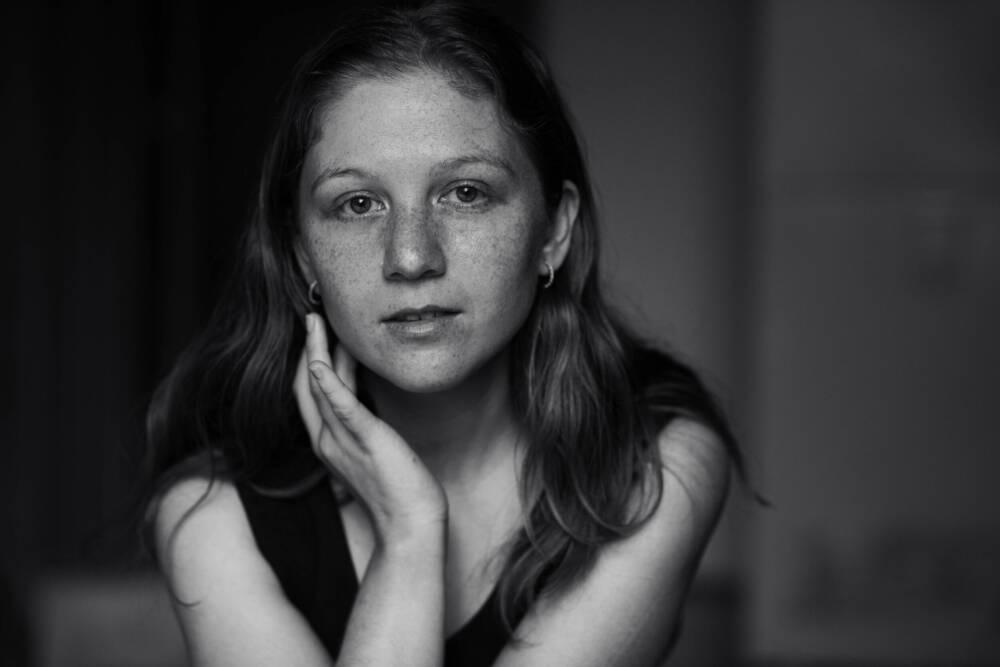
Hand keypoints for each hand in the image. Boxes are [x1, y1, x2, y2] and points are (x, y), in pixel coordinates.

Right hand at [294, 313, 447, 545]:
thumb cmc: (401, 492)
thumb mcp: (376, 453)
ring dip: (315, 351)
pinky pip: (340, 406)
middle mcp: (328, 440)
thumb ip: (366, 429)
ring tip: (315, 320)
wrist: (411, 527)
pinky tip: (320, 361)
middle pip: (306, 386)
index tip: (320, 332)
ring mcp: (342, 441)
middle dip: (307, 348)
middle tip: (310, 315)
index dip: (312, 361)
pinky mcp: (365, 440)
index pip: (311, 394)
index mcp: (330, 442)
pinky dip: (328, 382)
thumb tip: (370, 404)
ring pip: (318, 387)